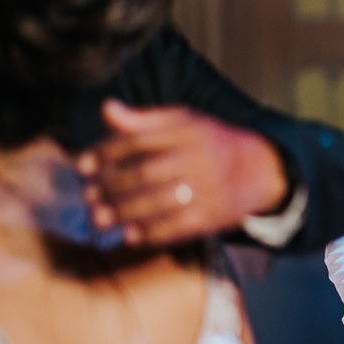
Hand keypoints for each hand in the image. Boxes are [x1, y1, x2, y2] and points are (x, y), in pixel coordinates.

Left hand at [78, 100, 289, 245]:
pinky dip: (151, 233)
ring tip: (101, 218)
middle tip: (89, 195)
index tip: (83, 165)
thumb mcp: (184, 122)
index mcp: (189, 131)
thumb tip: (106, 108)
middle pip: (146, 173)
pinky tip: (130, 235)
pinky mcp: (213, 216)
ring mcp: (208, 189)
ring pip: (159, 202)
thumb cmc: (211, 144)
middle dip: (112, 186)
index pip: (140, 140)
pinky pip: (177, 227)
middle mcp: (199, 159)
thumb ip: (144, 119)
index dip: (106, 152)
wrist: (260, 171)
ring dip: (125, 212)